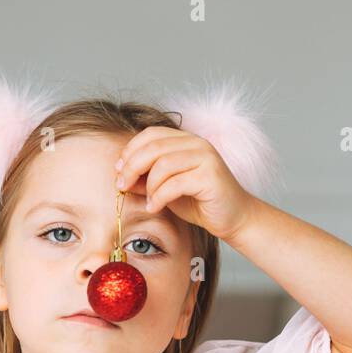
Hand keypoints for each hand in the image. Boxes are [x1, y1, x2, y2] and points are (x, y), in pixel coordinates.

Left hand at [115, 126, 258, 243]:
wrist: (233, 218)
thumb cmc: (200, 202)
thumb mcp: (166, 189)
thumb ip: (146, 180)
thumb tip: (121, 176)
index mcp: (186, 141)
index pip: (151, 134)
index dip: (130, 150)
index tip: (118, 171)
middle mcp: (197, 144)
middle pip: (153, 147)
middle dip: (131, 167)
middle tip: (122, 185)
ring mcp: (206, 158)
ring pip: (163, 164)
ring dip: (148, 185)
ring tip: (148, 201)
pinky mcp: (210, 176)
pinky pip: (174, 183)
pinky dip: (159, 197)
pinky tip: (155, 208)